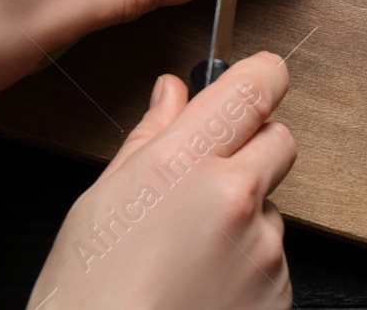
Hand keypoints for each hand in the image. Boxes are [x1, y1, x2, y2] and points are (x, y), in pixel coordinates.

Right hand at [28, 53, 295, 308]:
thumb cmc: (86, 300)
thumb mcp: (99, 206)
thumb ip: (148, 138)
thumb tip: (173, 93)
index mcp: (184, 164)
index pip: (258, 85)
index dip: (260, 78)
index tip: (255, 80)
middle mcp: (234, 198)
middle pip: (280, 139)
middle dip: (251, 150)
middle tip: (204, 183)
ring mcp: (263, 248)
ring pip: (273, 205)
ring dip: (244, 217)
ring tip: (186, 256)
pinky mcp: (280, 290)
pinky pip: (274, 258)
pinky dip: (247, 265)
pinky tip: (202, 286)